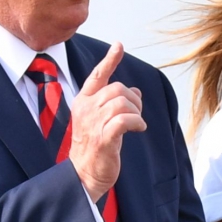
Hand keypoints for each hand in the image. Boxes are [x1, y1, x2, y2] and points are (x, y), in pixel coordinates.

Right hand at [69, 44, 143, 201]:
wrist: (83, 176)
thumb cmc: (94, 149)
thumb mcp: (102, 122)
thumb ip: (115, 105)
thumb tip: (136, 92)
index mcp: (83, 102)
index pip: (97, 75)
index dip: (109, 60)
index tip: (119, 45)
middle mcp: (86, 109)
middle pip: (117, 88)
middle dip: (133, 99)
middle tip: (137, 114)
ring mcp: (93, 123)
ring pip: (122, 102)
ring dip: (136, 111)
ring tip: (137, 124)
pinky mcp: (103, 138)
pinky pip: (125, 120)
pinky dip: (137, 122)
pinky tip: (139, 129)